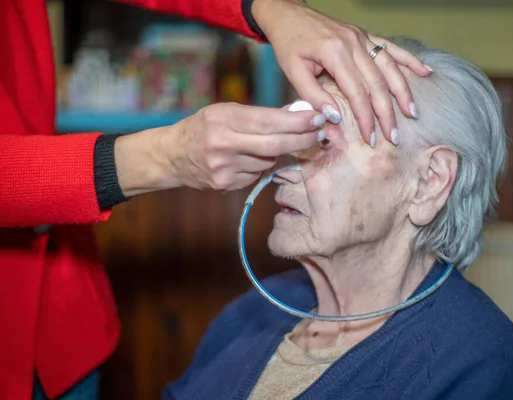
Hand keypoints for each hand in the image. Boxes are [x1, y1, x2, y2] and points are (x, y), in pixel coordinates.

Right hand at [115, 102, 324, 195]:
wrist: (171, 155)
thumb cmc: (202, 127)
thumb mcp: (224, 111)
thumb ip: (257, 115)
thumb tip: (297, 115)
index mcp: (223, 119)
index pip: (270, 121)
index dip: (298, 121)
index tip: (318, 117)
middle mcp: (223, 143)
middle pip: (275, 144)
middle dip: (303, 139)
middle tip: (320, 133)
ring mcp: (224, 167)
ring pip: (268, 161)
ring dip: (275, 152)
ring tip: (261, 144)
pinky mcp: (225, 184)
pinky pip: (256, 174)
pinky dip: (259, 165)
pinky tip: (246, 159)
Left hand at [252, 0, 431, 145]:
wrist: (289, 15)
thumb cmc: (289, 44)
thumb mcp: (293, 71)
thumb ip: (313, 95)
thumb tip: (336, 118)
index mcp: (335, 53)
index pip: (357, 92)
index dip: (366, 118)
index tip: (371, 139)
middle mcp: (354, 43)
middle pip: (378, 83)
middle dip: (387, 113)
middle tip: (394, 137)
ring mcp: (362, 38)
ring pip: (390, 67)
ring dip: (403, 92)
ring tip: (412, 113)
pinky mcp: (365, 35)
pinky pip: (392, 48)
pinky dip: (410, 61)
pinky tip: (425, 72)